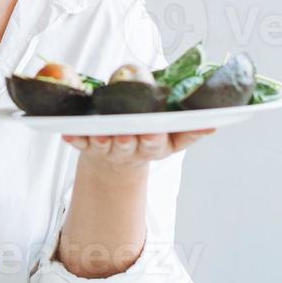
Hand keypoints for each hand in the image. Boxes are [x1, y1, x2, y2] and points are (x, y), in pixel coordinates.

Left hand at [61, 129, 214, 165]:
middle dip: (133, 140)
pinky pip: (80, 143)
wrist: (118, 158)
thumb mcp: (171, 129)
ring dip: (104, 141)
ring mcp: (111, 149)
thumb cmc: (148, 130)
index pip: (164, 142)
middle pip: (136, 146)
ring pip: (108, 146)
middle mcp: (136, 148)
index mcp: (159, 143)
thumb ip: (188, 124)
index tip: (154, 132)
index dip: (158, 138)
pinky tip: (67, 134)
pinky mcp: (90, 147)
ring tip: (101, 134)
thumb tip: (214, 124)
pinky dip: (74, 139)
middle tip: (130, 133)